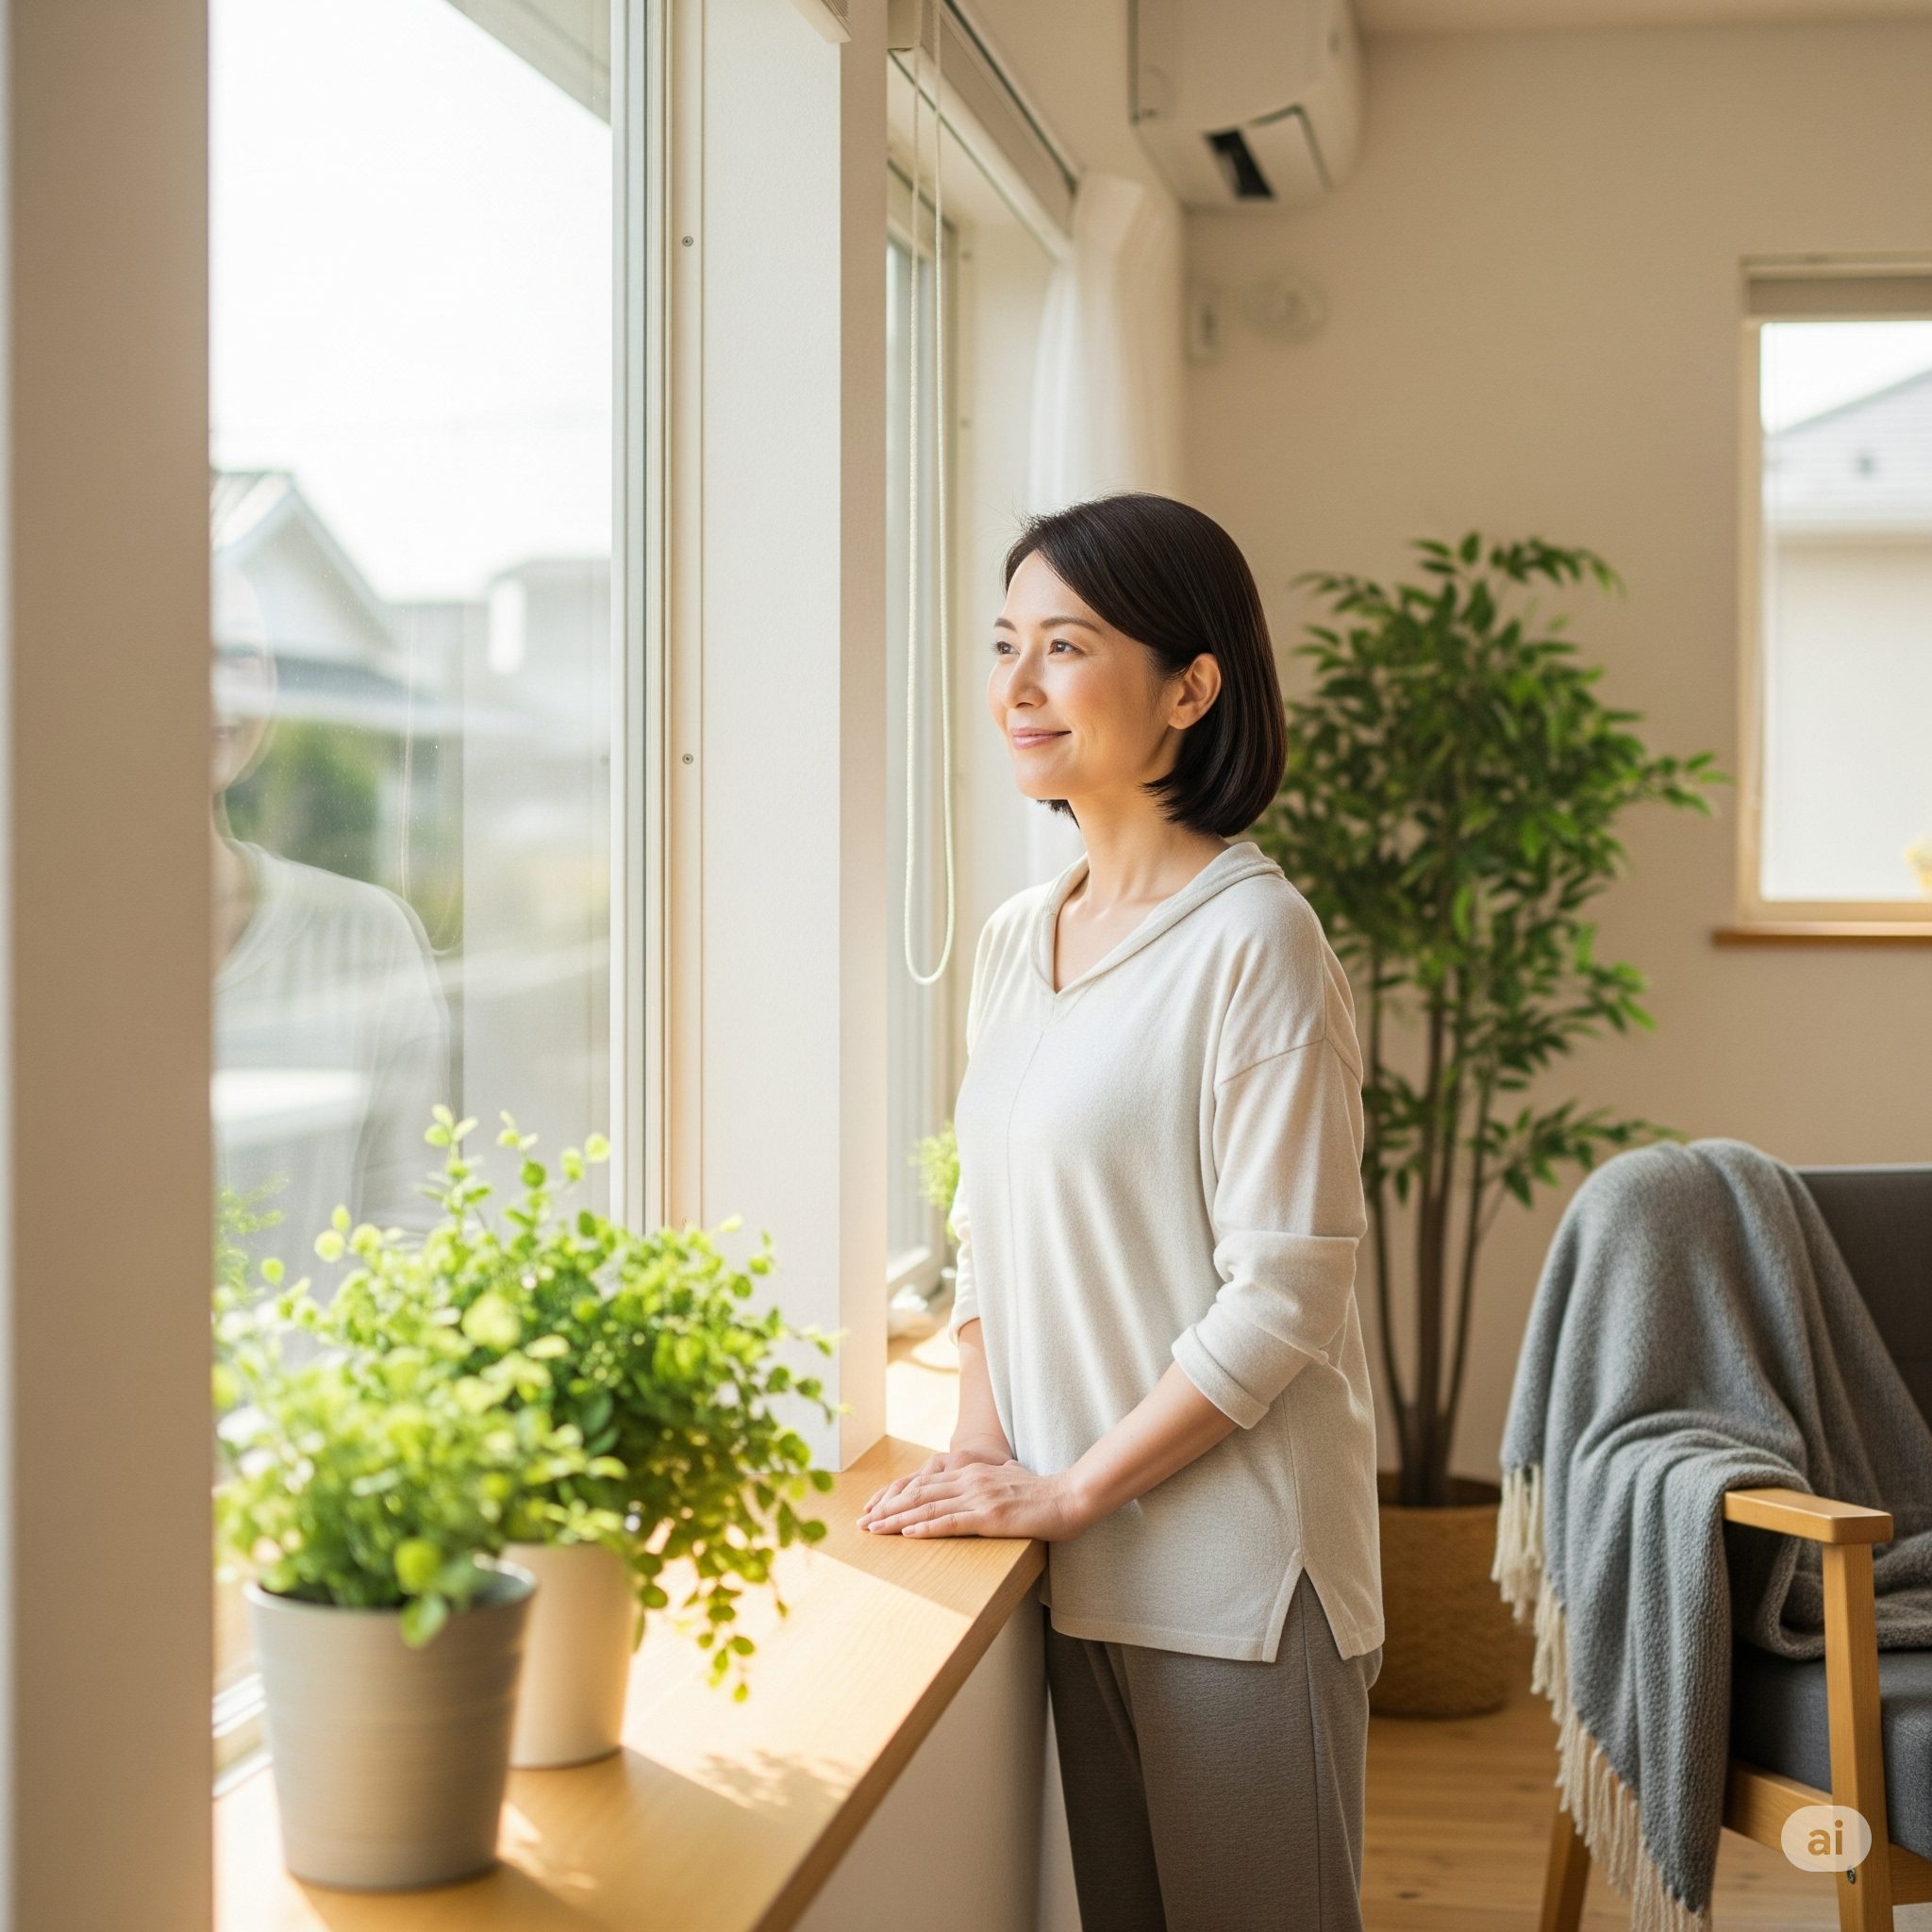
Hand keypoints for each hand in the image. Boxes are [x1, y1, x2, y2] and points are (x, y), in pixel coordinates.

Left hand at [858, 1457, 1093, 1542]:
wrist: (1071, 1497)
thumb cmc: (1045, 1493)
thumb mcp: (1016, 1479)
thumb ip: (1004, 1475)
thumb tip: (1009, 1470)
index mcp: (973, 1473)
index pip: (926, 1484)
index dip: (898, 1496)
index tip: (876, 1510)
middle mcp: (970, 1481)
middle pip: (919, 1494)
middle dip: (888, 1509)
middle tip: (863, 1523)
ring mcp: (980, 1498)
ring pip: (929, 1508)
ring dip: (897, 1520)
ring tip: (875, 1530)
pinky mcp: (990, 1516)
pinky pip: (952, 1522)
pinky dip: (926, 1529)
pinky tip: (908, 1535)